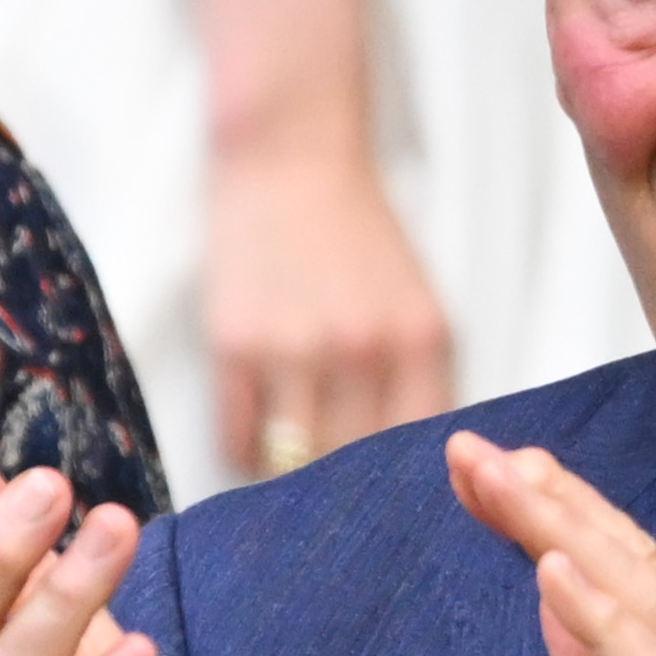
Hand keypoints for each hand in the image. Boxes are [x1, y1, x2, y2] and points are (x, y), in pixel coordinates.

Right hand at [205, 139, 456, 484]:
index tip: (386, 497)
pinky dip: (248, 450)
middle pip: (355, 464)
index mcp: (419, 341)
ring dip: (291, 473)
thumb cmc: (355, 234)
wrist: (290, 159)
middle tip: (334, 497)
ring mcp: (294, 351)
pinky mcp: (235, 346)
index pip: (418, 449)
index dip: (401, 483)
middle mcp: (362, 352)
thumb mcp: (415, 303)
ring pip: (294, 462)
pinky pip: (239, 439)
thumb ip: (420, 378)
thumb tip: (407, 463)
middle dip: (344, 488)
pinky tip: (258, 434)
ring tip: (292, 467)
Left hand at [447, 431, 655, 655]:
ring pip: (642, 599)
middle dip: (548, 499)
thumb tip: (552, 589)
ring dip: (568, 531)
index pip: (619, 570)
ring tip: (508, 478)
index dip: (554, 512)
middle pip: (628, 562)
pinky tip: (556, 571)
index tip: (485, 466)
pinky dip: (605, 619)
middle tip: (474, 446)